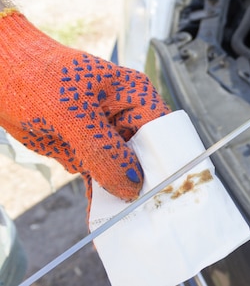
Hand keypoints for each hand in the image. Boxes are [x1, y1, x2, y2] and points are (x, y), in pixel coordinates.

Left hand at [0, 8, 169, 200]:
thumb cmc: (35, 78)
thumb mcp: (72, 115)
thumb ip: (104, 151)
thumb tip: (132, 185)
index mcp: (135, 96)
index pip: (164, 133)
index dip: (167, 161)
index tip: (164, 192)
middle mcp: (126, 115)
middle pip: (147, 155)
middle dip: (144, 183)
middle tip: (143, 212)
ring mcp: (107, 133)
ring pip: (123, 170)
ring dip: (121, 194)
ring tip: (121, 219)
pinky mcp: (86, 148)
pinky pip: (99, 175)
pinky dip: (99, 193)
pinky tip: (99, 214)